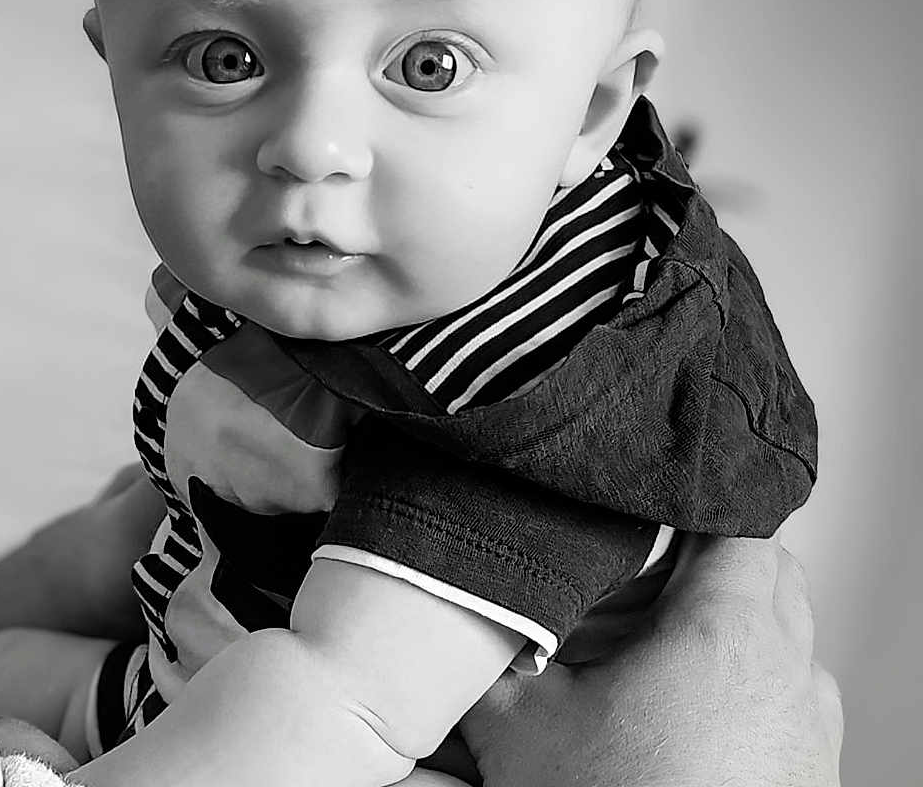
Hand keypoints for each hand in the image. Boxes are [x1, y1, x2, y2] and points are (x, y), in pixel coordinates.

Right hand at [459, 536, 841, 786]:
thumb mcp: (523, 730)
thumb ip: (487, 652)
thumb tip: (445, 601)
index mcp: (726, 633)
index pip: (737, 521)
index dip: (691, 501)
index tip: (650, 505)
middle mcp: (787, 670)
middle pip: (766, 569)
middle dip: (707, 559)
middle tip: (641, 580)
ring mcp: (810, 722)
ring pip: (785, 629)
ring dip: (733, 620)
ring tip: (661, 650)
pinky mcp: (816, 767)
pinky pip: (794, 689)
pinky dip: (752, 678)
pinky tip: (689, 708)